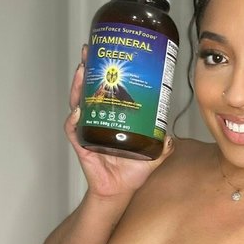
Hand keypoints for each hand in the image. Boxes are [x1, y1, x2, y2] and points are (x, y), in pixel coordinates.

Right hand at [64, 45, 174, 199]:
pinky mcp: (81, 144)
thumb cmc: (132, 171)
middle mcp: (97, 118)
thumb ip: (164, 146)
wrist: (119, 191)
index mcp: (112, 115)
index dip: (104, 70)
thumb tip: (170, 136)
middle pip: (88, 89)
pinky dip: (74, 120)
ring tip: (82, 71)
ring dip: (78, 86)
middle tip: (89, 52)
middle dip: (87, 69)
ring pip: (78, 102)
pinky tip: (79, 110)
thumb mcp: (153, 155)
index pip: (106, 88)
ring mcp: (87, 129)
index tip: (107, 53)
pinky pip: (73, 129)